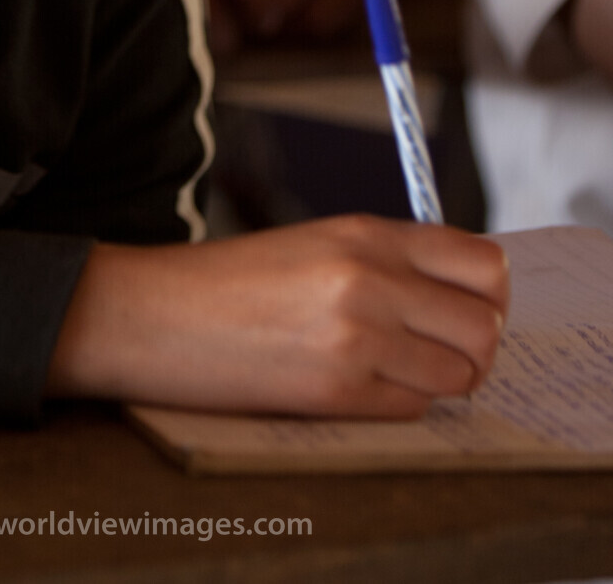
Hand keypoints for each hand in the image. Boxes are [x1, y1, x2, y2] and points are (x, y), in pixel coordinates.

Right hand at [48, 216, 508, 418]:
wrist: (156, 314)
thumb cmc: (231, 281)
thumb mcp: (316, 242)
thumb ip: (388, 259)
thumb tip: (460, 295)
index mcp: (366, 233)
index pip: (484, 263)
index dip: (488, 295)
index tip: (465, 309)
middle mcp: (370, 277)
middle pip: (485, 324)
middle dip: (472, 347)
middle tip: (437, 351)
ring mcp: (356, 335)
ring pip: (459, 373)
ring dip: (437, 380)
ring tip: (390, 371)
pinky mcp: (336, 390)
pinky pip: (412, 409)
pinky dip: (398, 405)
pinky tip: (355, 387)